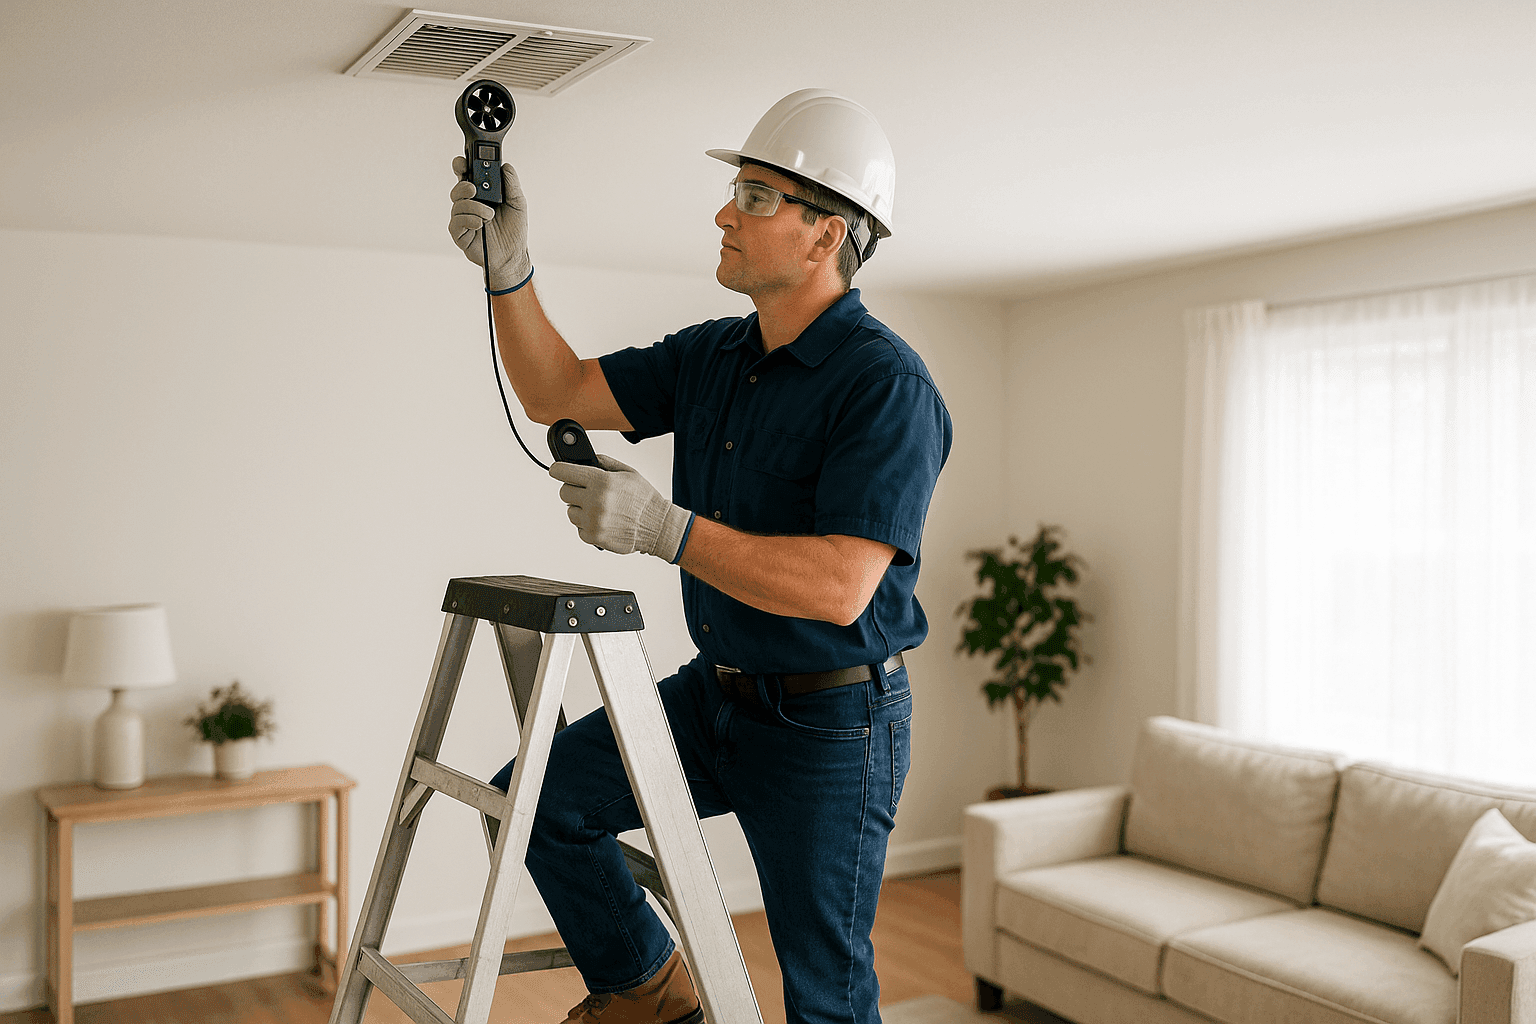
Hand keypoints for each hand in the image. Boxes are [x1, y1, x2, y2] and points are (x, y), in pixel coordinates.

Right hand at [448, 156, 532, 291]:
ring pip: (457, 204)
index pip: (467, 175)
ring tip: (489, 215)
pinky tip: (480, 224)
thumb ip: (512, 184)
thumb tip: (506, 166)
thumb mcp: (518, 204)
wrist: (513, 257)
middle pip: (458, 188)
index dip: (462, 165)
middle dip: (463, 185)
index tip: (464, 162)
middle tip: (474, 189)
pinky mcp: (460, 234)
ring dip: (473, 207)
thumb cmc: (514, 230)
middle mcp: (470, 204)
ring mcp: (463, 219)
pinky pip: (456, 222)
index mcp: (482, 194)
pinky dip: (468, 220)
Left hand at [550, 454, 693, 561]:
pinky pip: (578, 527)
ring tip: (599, 508)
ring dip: (580, 509)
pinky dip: (586, 524)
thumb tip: (586, 459)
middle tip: (587, 491)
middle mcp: (595, 501)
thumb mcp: (628, 472)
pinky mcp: (593, 537)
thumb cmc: (645, 500)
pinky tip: (602, 520)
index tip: (557, 470)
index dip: (559, 470)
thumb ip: (604, 463)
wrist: (658, 527)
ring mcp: (593, 521)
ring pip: (569, 511)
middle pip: (564, 492)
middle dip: (574, 490)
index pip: (563, 472)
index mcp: (602, 481)